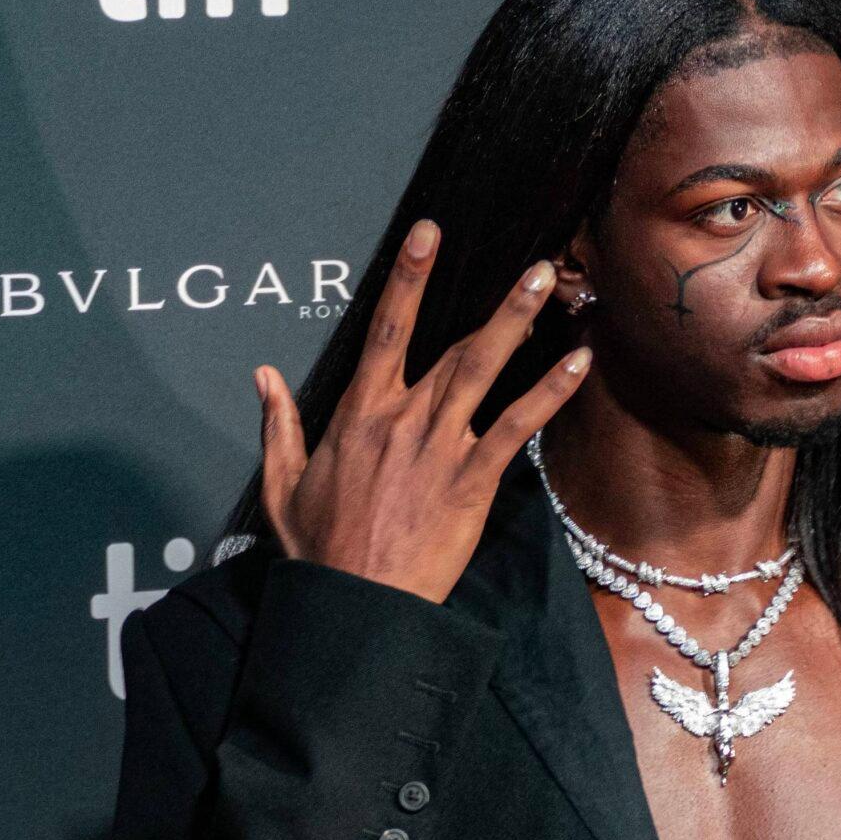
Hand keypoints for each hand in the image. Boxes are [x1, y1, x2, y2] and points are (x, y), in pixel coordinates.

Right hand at [255, 219, 590, 602]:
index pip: (386, 330)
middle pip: (453, 344)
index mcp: (359, 414)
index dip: (408, 279)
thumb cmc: (320, 550)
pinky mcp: (471, 481)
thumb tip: (263, 376)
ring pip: (485, 371)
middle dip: (498, 302)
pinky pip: (515, 427)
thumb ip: (279, 425)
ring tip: (552, 285)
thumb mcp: (284, 484)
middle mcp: (403, 419)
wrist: (354, 603)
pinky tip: (577, 363)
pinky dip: (548, 393)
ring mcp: (440, 447)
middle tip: (537, 262)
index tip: (427, 235)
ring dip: (520, 324)